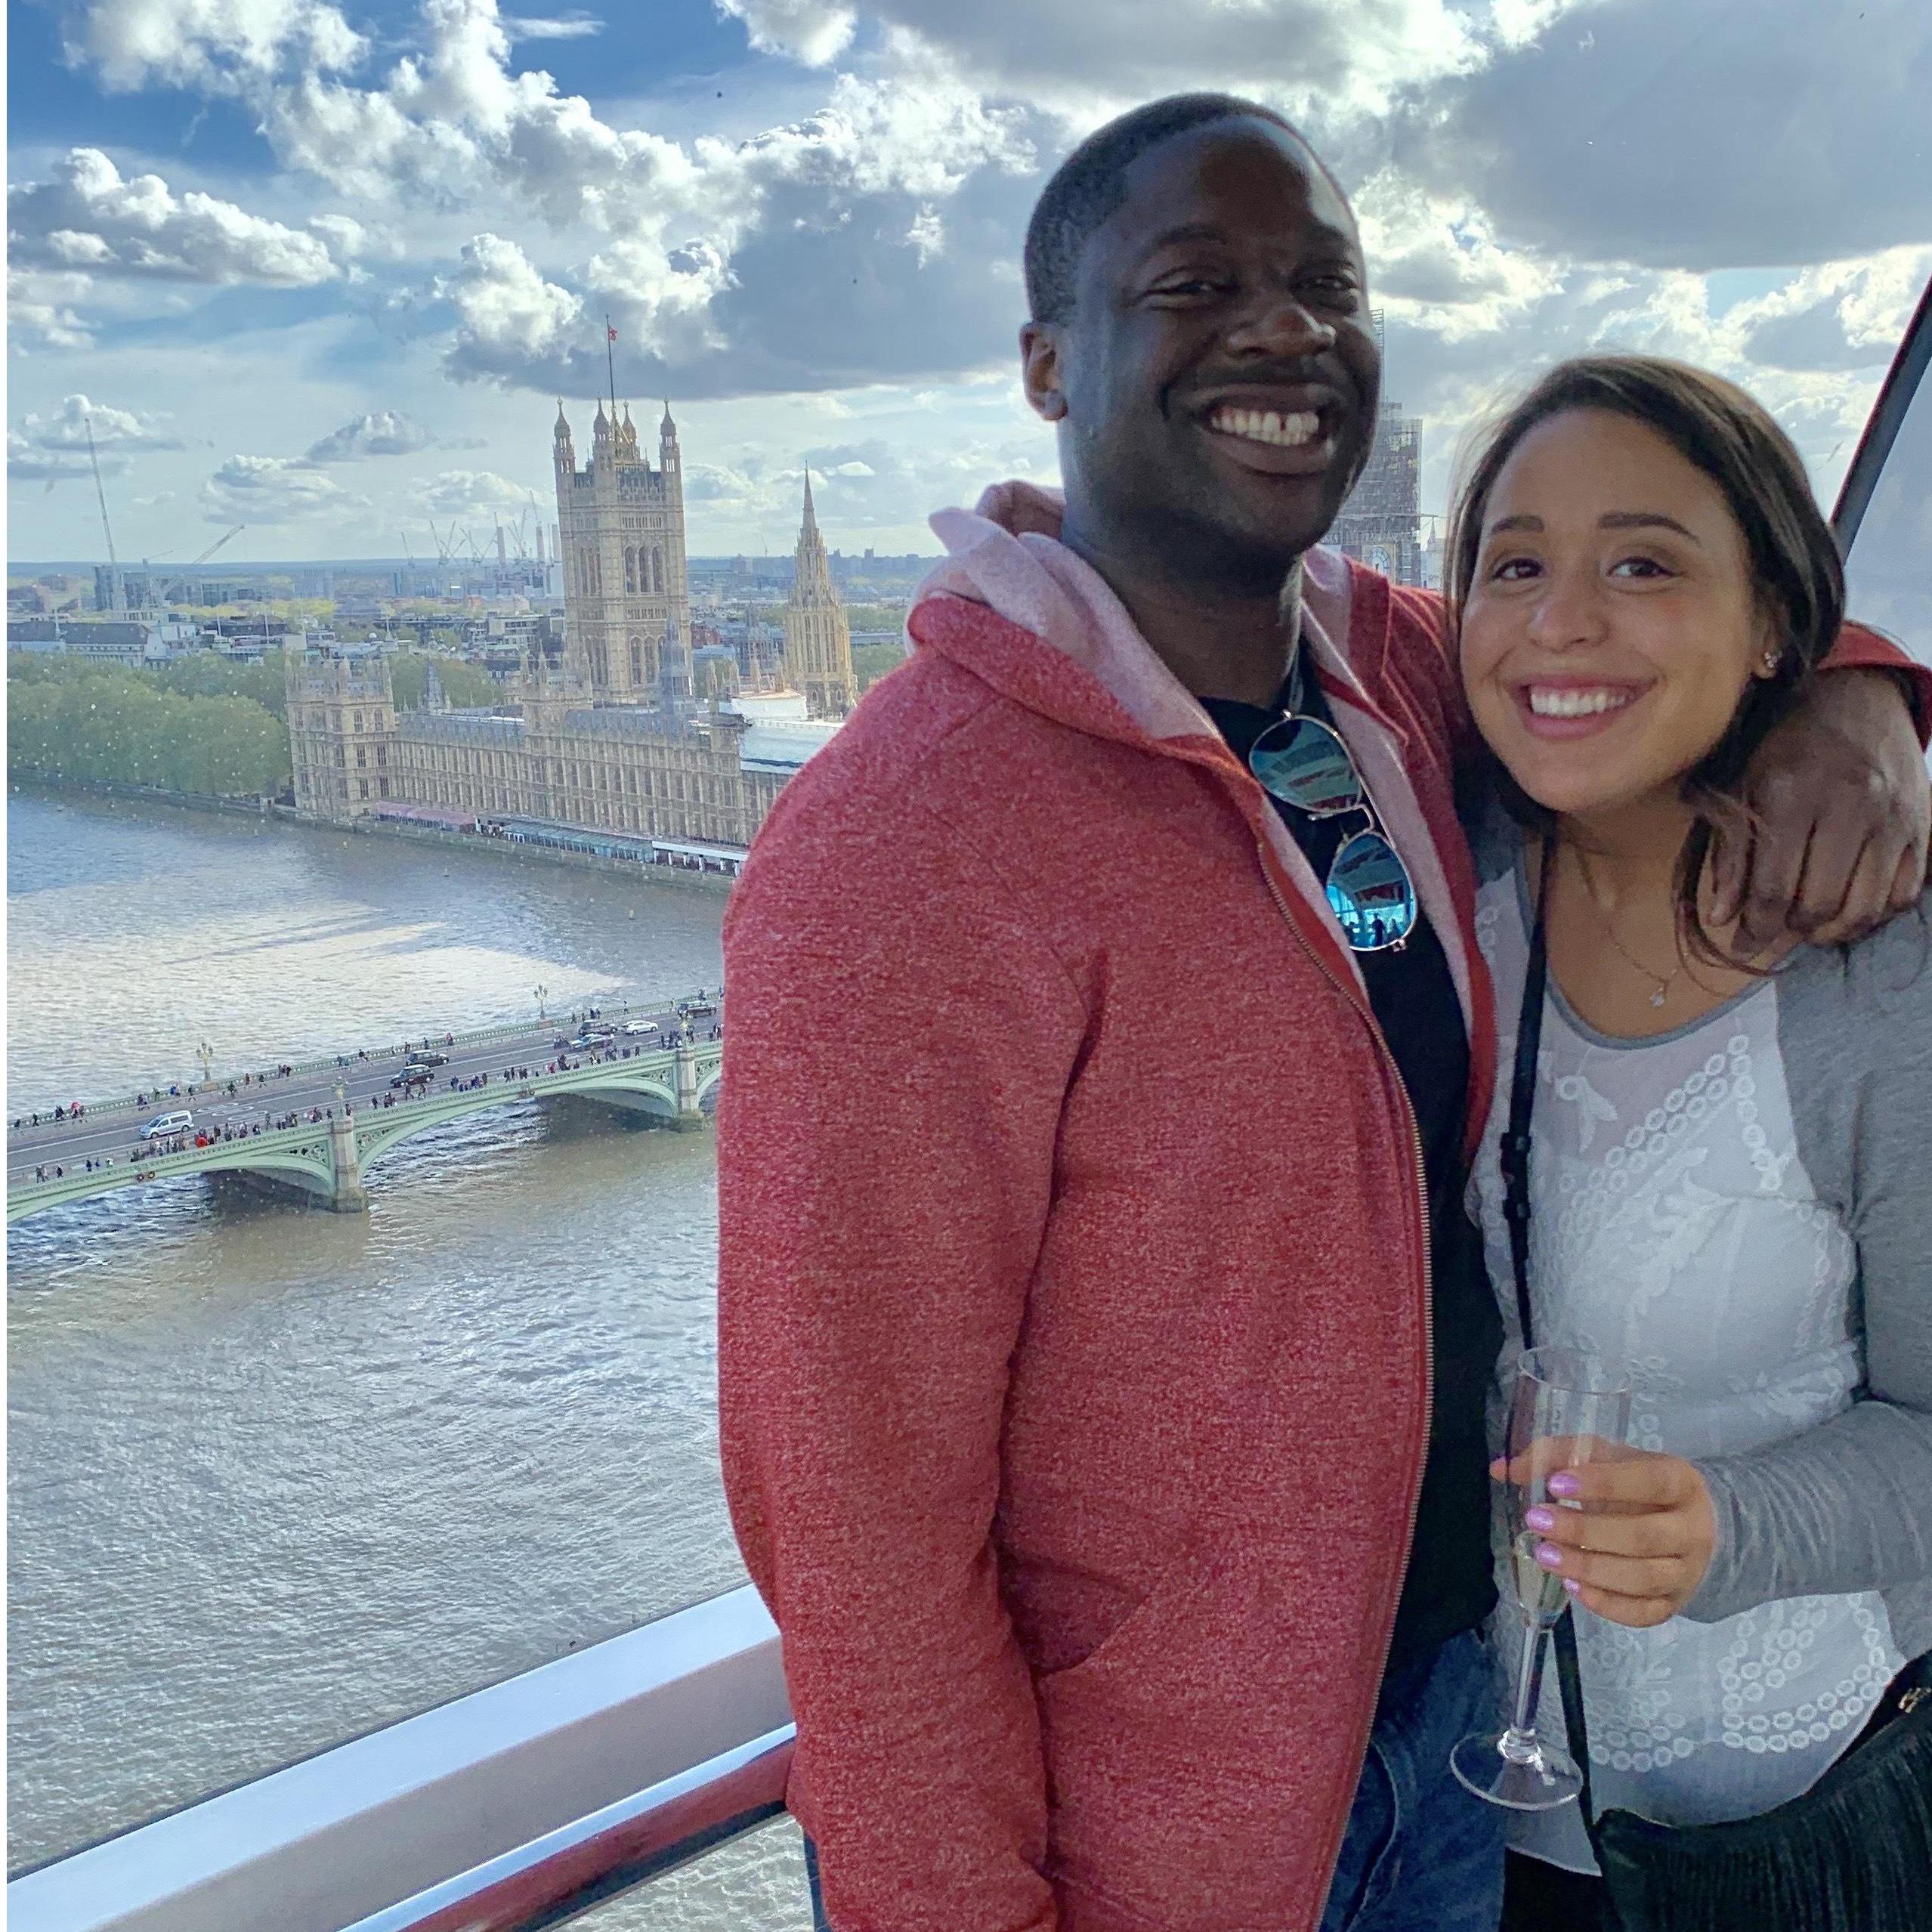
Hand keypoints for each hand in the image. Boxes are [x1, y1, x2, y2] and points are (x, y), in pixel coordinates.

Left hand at [1490, 1445, 1716, 1627]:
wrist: (1692, 1525)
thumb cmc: (1637, 1485)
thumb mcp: (1606, 1458)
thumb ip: (1556, 1455)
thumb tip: (1502, 1468)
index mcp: (1681, 1482)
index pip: (1649, 1482)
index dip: (1603, 1484)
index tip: (1556, 1484)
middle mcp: (1692, 1529)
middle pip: (1643, 1537)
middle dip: (1584, 1532)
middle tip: (1537, 1522)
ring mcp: (1687, 1571)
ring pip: (1643, 1579)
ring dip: (1588, 1569)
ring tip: (1545, 1555)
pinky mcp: (1675, 1603)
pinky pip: (1644, 1613)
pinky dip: (1606, 1604)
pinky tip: (1572, 1587)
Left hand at [1710, 668, 1929, 951]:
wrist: (1854, 697)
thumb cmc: (1785, 745)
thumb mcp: (1742, 786)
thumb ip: (1730, 852)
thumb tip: (1720, 916)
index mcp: (1792, 794)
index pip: (1774, 889)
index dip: (1755, 929)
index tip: (1742, 947)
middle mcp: (1848, 806)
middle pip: (1820, 904)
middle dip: (1792, 930)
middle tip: (1776, 929)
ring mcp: (1892, 817)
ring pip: (1864, 907)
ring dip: (1832, 930)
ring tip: (1809, 926)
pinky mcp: (1921, 825)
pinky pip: (1902, 894)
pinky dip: (1873, 914)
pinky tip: (1848, 909)